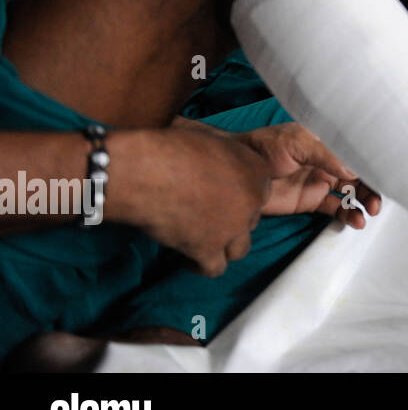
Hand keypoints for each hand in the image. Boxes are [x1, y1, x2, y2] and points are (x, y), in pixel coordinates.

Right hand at [111, 125, 273, 277]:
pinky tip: (187, 258)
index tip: (222, 195)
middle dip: (232, 219)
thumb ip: (228, 159)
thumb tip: (220, 168)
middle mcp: (251, 200)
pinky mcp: (208, 249)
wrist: (145, 170)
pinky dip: (201, 266)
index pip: (260, 192)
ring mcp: (232, 227)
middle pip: (251, 219)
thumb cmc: (170, 148)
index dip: (240, 195)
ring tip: (204, 239)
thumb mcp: (213, 141)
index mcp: (257, 170)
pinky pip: (215, 268)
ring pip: (240, 248)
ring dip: (224, 245)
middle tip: (207, 215)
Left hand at [236, 123, 381, 227]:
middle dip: (372, 188)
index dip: (373, 164)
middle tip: (377, 203)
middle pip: (359, 175)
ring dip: (364, 203)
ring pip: (352, 193)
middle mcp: (329, 161)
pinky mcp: (312, 201)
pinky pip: (336, 208)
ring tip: (369, 213)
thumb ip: (326, 155)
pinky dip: (348, 215)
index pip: (356, 153)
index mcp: (328, 142)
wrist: (235, 172)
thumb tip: (354, 173)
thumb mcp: (296, 142)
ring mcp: (321, 182)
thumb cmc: (263, 147)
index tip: (386, 176)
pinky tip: (355, 221)